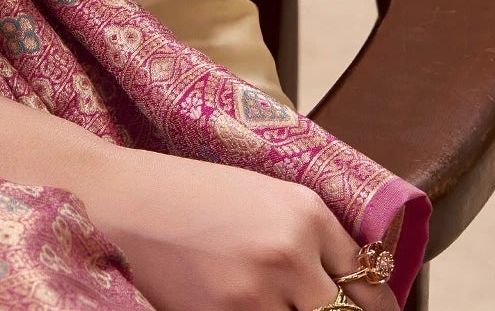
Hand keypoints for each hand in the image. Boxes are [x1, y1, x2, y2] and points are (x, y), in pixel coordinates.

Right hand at [69, 140, 399, 310]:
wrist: (121, 201)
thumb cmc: (190, 194)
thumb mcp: (260, 196)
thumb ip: (307, 236)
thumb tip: (349, 287)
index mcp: (305, 211)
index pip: (368, 282)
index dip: (373, 307)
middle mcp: (290, 250)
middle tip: (320, 310)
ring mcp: (257, 291)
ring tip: (264, 296)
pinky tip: (240, 303)